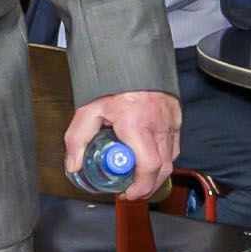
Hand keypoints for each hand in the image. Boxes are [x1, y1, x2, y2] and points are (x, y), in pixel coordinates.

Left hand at [65, 90, 184, 200]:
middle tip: (132, 191)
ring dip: (156, 173)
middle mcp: (158, 124)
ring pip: (171, 159)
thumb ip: (77, 140)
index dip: (141, 187)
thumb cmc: (111, 82)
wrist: (130, 58)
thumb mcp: (87, 110)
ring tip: (138, 176)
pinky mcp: (176, 117)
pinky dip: (164, 157)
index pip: (149, 166)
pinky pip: (174, 145)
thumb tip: (73, 166)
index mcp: (136, 123)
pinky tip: (148, 157)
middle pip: (163, 169)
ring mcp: (171, 121)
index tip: (128, 193)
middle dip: (148, 187)